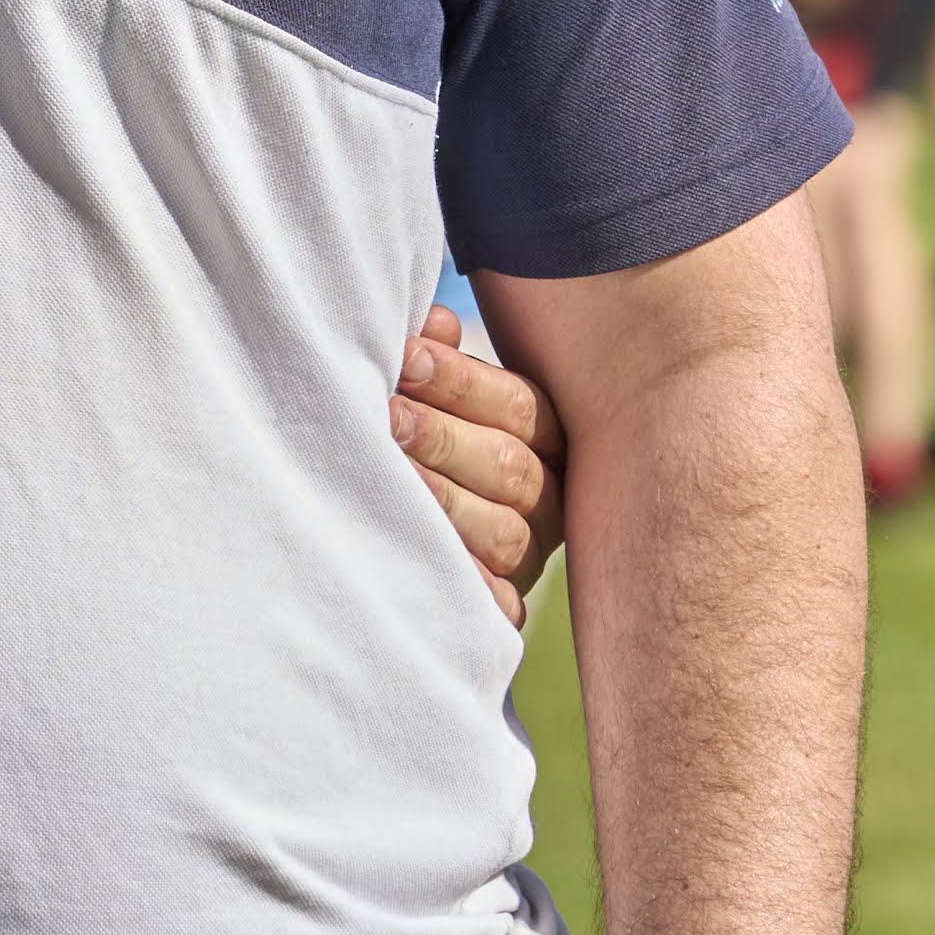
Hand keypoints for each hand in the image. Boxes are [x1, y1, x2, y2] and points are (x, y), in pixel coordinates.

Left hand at [394, 303, 566, 627]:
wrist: (411, 533)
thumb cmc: (423, 439)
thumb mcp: (432, 393)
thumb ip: (436, 359)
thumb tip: (432, 326)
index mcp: (546, 438)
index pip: (519, 406)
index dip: (461, 382)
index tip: (407, 357)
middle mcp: (549, 500)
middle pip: (511, 467)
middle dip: (444, 438)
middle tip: (388, 415)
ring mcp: (529, 557)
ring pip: (504, 533)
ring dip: (443, 501)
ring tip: (386, 472)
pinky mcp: (506, 608)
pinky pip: (497, 606)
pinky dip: (466, 585)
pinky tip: (421, 555)